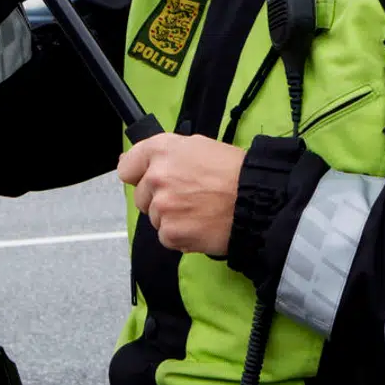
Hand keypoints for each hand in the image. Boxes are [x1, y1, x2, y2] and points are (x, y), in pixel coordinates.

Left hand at [118, 132, 246, 255]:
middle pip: (141, 196)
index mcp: (162, 150)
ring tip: (201, 211)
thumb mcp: (200, 146)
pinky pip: (167, 237)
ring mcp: (162, 207)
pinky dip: (182, 235)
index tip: (150, 180)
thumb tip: (141, 165)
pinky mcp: (171, 233)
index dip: (139, 174)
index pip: (127, 166)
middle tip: (189, 196)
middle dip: (160, 198)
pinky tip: (201, 225)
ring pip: (155, 218)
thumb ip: (168, 154)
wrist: (256, 199)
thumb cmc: (234, 171)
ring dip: (173, 218)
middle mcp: (156, 177)